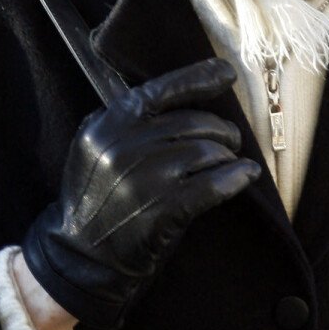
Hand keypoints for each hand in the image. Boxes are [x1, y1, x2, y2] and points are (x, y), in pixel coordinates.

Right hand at [22, 58, 259, 329]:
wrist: (81, 256)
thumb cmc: (95, 199)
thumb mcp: (94, 148)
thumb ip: (124, 122)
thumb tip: (177, 95)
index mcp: (108, 125)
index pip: (160, 90)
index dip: (198, 78)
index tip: (227, 73)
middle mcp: (125, 147)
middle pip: (193, 123)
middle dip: (220, 130)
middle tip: (230, 140)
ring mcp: (145, 179)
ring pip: (207, 152)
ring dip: (226, 156)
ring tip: (229, 163)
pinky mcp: (164, 209)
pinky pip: (213, 184)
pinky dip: (236, 177)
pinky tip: (247, 175)